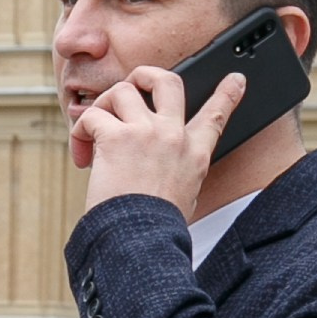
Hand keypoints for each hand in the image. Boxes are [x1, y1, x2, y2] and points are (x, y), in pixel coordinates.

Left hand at [78, 63, 243, 217]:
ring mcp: (146, 132)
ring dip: (102, 107)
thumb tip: (160, 170)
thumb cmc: (155, 227)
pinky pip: (91, 117)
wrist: (140, 241)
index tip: (235, 79)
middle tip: (130, 88)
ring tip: (93, 135)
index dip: (228, 94)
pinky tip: (82, 155)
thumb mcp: (184, 198)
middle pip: (167, 81)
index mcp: (195, 153)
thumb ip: (178, 174)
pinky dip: (80, 133)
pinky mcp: (116, 137)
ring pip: (121, 91)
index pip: (217, 116)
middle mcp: (174, 136)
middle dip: (145, 76)